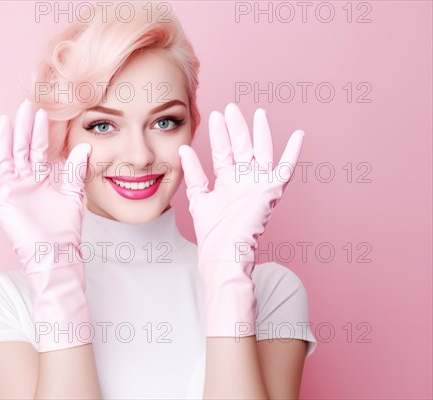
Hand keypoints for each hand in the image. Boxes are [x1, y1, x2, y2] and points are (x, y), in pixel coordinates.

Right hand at [0, 99, 90, 271]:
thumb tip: (84, 145)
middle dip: (22, 127)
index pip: (38, 148)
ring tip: (6, 118)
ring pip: (4, 156)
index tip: (43, 112)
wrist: (54, 251)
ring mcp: (9, 187)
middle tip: (24, 104)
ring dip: (5, 137)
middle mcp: (23, 180)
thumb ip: (75, 169)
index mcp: (40, 178)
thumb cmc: (64, 228)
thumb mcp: (73, 193)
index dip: (40, 131)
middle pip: (20, 147)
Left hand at [178, 103, 303, 336]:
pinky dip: (292, 152)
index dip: (220, 135)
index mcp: (228, 183)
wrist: (224, 252)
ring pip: (260, 152)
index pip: (224, 152)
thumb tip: (183, 148)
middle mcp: (245, 181)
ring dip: (259, 133)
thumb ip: (193, 173)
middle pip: (242, 147)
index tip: (215, 115)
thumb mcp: (198, 197)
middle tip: (231, 108)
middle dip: (236, 127)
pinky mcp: (271, 190)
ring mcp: (259, 184)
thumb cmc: (212, 232)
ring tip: (257, 113)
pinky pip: (285, 168)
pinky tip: (298, 134)